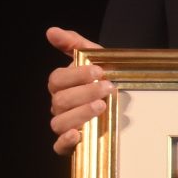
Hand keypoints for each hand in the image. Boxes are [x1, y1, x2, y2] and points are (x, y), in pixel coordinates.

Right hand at [47, 26, 107, 153]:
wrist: (126, 101)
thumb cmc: (106, 78)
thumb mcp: (96, 58)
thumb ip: (74, 44)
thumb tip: (51, 31)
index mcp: (62, 86)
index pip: (58, 79)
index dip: (75, 75)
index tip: (98, 71)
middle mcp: (59, 106)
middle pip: (60, 100)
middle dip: (84, 93)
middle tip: (107, 88)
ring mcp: (65, 125)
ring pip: (59, 122)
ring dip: (79, 114)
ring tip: (102, 106)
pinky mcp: (72, 145)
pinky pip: (60, 146)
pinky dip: (66, 141)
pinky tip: (79, 134)